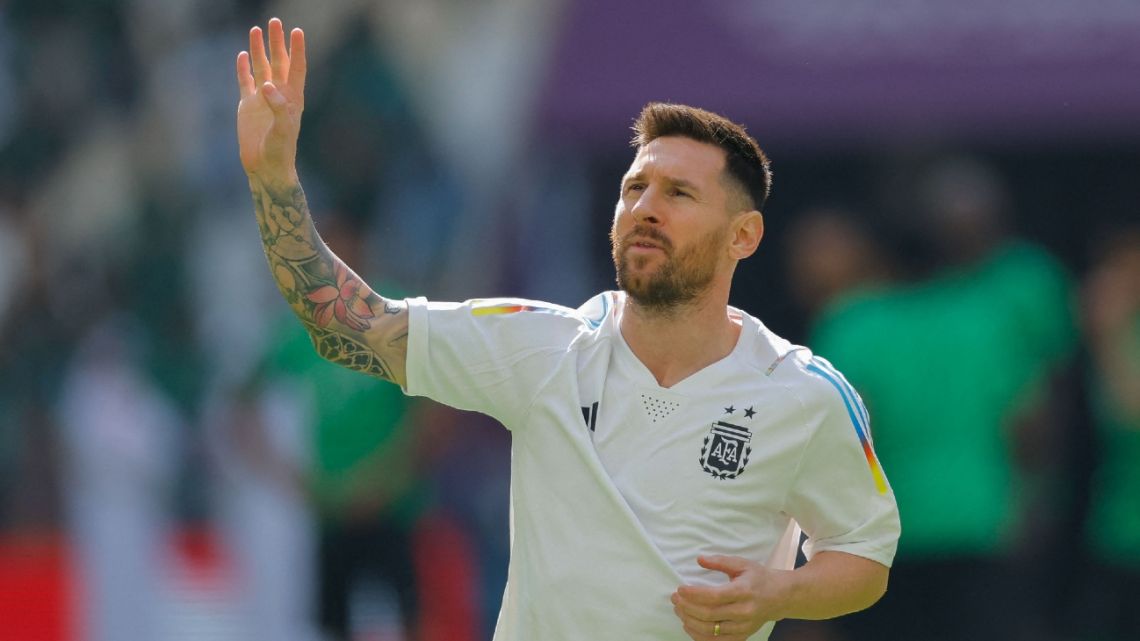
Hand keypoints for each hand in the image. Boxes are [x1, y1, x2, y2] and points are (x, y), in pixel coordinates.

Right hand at [236, 18, 306, 182]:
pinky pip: (245, 81)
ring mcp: (262, 99)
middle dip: (276, 42)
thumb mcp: (282, 130)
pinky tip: (242, 55)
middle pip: (278, 62)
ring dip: (259, 49)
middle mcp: (278, 94)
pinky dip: (243, 68)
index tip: (297, 31)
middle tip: (274, 21)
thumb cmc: (280, 151)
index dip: (297, 50)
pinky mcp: (247, 105)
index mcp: (292, 98)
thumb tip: (267, 85)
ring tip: (256, 29)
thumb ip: (277, 107)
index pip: (296, 68)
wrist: (265, 167)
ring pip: (261, 68)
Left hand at [671, 555, 786, 640]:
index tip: (679, 589)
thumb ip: (720, 561)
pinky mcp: (742, 637)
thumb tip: (699, 559)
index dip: (694, 594)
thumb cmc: (758, 578)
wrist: (779, 597)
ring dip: (690, 622)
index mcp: (744, 592)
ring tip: (679, 610)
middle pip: (709, 615)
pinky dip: (699, 636)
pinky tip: (689, 625)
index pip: (714, 596)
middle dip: (687, 607)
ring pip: (711, 631)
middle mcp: (744, 612)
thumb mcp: (741, 564)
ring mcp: (743, 627)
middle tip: (675, 599)